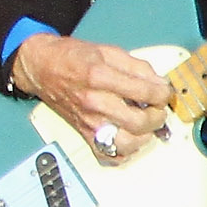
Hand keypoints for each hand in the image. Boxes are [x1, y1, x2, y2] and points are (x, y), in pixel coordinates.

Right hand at [11, 32, 171, 165]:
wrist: (41, 67)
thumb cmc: (70, 58)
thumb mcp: (107, 51)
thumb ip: (136, 67)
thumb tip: (158, 82)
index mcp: (99, 77)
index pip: (145, 92)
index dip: (163, 92)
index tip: (165, 91)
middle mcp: (94, 102)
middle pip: (139, 122)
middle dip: (158, 116)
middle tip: (157, 108)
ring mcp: (88, 121)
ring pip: (127, 144)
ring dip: (144, 136)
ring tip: (145, 124)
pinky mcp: (84, 133)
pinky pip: (108, 155)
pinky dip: (124, 152)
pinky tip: (129, 137)